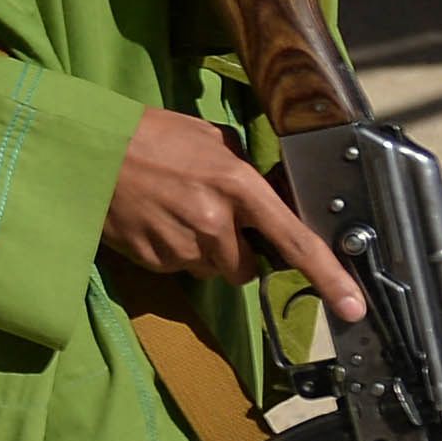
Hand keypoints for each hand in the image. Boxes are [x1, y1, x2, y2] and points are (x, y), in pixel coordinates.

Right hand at [102, 107, 364, 326]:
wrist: (88, 149)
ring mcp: (180, 245)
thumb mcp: (213, 140)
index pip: (295, 241)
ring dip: (205, 251)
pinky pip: (179, 268)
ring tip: (176, 212)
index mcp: (237, 185)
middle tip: (213, 218)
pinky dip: (173, 251)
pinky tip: (156, 221)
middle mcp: (213, 222)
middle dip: (238, 251)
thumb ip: (247, 173)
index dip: (329, 277)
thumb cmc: (152, 135)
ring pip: (212, 270)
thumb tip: (273, 197)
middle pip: (247, 268)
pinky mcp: (152, 259)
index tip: (353, 305)